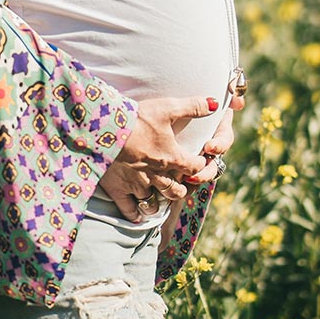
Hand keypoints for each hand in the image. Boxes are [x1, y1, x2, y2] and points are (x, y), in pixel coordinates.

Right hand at [98, 93, 220, 223]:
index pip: (193, 167)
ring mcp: (137, 184)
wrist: (103, 129)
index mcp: (171, 157)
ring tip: (159, 198)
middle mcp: (157, 175)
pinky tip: (138, 215)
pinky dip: (135, 213)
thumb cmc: (137, 118)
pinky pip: (129, 209)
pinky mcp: (118, 189)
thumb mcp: (167, 107)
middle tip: (180, 185)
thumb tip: (216, 103)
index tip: (198, 161)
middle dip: (180, 189)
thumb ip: (193, 106)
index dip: (199, 164)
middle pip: (175, 190)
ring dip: (158, 201)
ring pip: (153, 202)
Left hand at [182, 90, 245, 184]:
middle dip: (206, 171)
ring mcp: (196, 155)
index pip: (224, 140)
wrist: (164, 106)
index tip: (209, 147)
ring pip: (201, 173)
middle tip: (194, 174)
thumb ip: (225, 95)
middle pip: (214, 163)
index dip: (220, 145)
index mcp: (217, 130)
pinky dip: (182, 183)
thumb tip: (240, 103)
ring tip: (185, 181)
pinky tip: (174, 186)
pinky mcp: (181, 162)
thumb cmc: (188, 95)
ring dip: (195, 180)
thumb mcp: (203, 95)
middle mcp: (209, 145)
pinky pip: (185, 176)